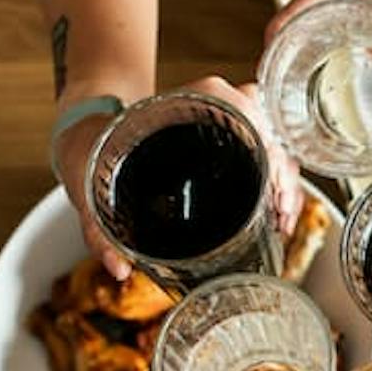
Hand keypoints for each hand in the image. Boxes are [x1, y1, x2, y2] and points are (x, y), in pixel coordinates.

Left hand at [53, 75, 301, 281]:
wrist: (86, 138)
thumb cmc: (89, 153)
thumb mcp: (88, 185)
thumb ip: (97, 229)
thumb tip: (120, 269)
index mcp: (179, 105)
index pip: (236, 102)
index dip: (260, 135)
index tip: (270, 173)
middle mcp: (207, 110)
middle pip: (264, 126)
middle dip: (282, 170)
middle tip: (281, 211)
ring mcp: (220, 129)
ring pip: (271, 143)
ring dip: (285, 180)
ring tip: (283, 220)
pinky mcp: (225, 149)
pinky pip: (263, 158)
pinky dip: (276, 184)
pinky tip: (279, 215)